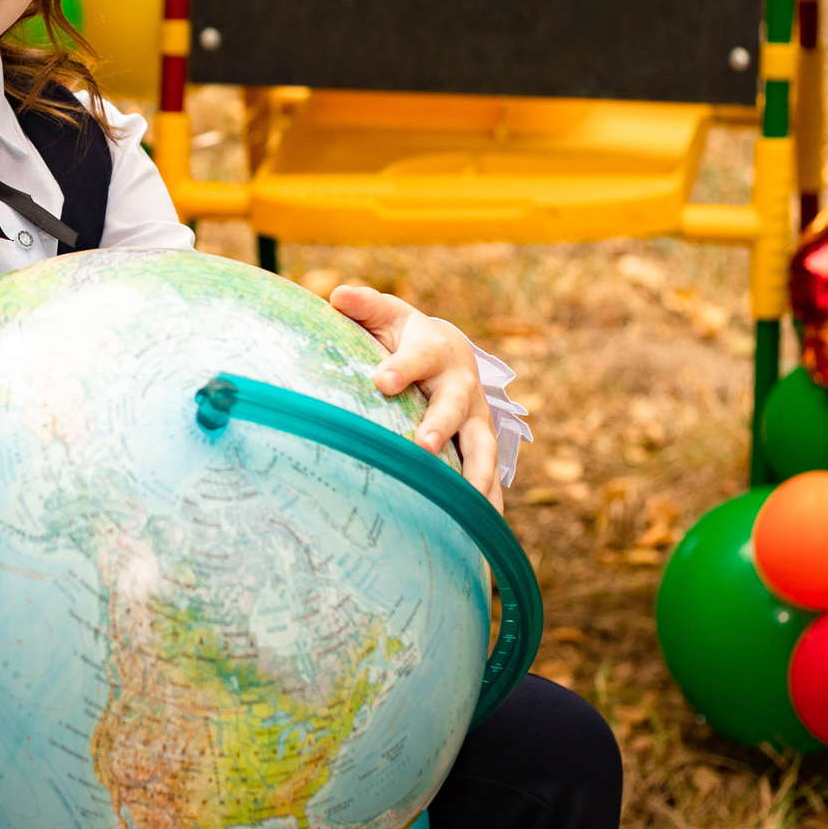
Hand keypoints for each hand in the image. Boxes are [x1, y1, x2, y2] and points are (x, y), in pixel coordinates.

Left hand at [331, 284, 503, 509]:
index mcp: (434, 350)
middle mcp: (461, 386)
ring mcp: (475, 419)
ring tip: (466, 501)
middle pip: (453, 406)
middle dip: (440, 426)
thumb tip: (337, 295)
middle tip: (423, 446)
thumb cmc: (406, 336)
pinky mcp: (480, 446)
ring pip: (482, 447)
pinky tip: (484, 533)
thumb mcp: (386, 316)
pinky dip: (488, 504)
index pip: (417, 358)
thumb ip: (364, 306)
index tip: (381, 381)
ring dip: (476, 472)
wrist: (450, 353)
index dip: (401, 369)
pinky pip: (489, 478)